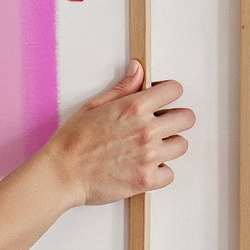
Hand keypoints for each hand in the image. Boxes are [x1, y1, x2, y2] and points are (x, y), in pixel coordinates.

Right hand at [42, 61, 193, 208]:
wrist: (63, 172)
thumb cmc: (73, 140)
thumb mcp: (94, 105)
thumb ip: (123, 88)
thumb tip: (138, 71)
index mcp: (133, 107)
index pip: (174, 90)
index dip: (168, 93)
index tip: (162, 99)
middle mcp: (146, 130)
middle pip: (187, 118)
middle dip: (175, 119)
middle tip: (160, 124)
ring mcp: (149, 156)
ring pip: (181, 145)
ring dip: (168, 145)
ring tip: (148, 147)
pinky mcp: (147, 179)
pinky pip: (170, 173)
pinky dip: (160, 171)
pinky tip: (143, 165)